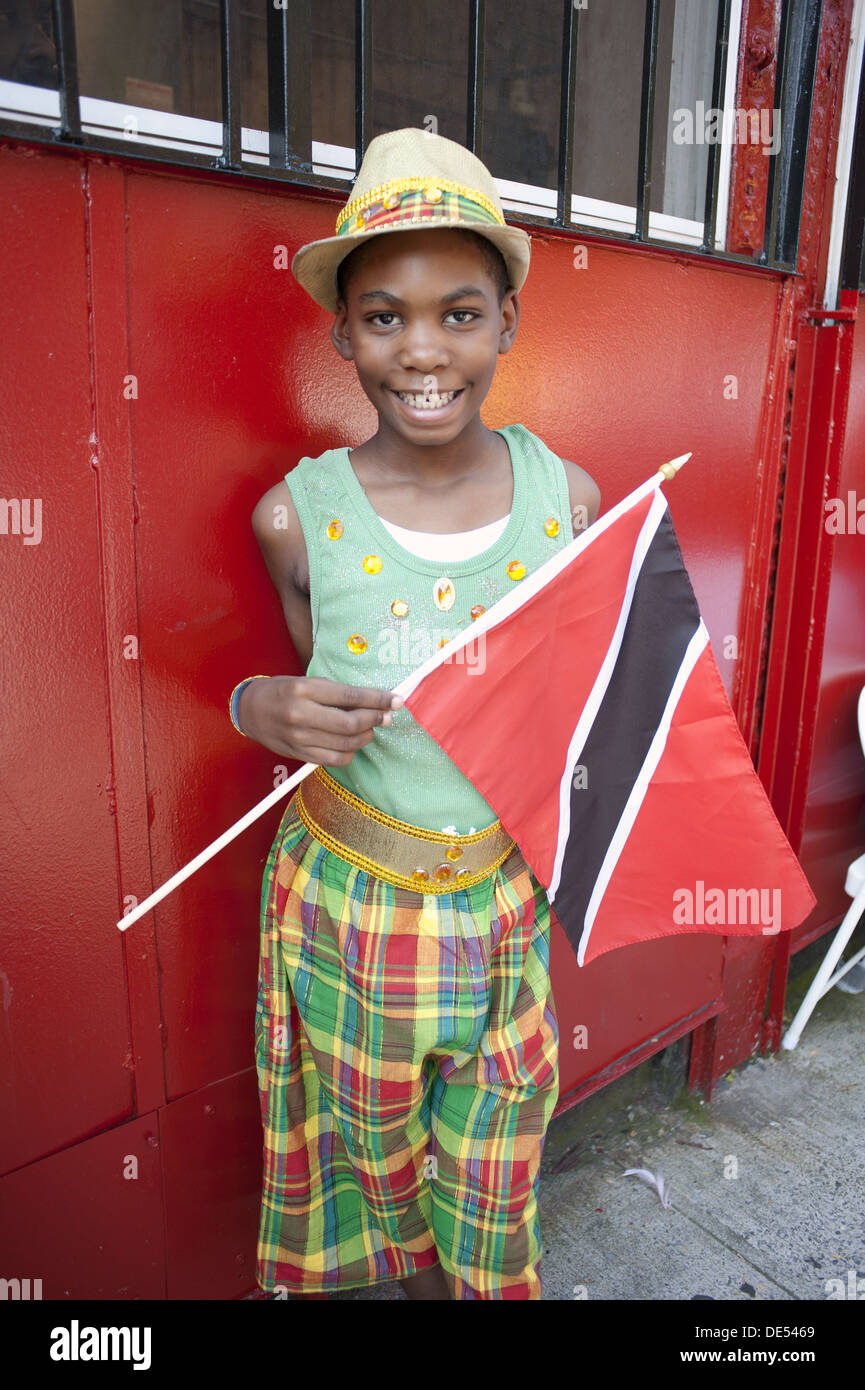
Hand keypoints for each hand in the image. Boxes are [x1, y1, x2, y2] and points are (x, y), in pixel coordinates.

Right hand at [236, 675, 402, 764]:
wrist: (249, 711)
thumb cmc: (282, 692)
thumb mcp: (306, 681)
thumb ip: (335, 692)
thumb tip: (370, 701)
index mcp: (303, 690)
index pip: (349, 696)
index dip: (377, 700)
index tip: (395, 700)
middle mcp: (300, 714)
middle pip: (350, 724)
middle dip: (374, 720)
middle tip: (385, 717)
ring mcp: (299, 737)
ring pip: (345, 744)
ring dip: (365, 737)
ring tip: (369, 729)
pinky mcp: (298, 754)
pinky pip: (333, 760)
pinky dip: (349, 754)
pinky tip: (352, 745)